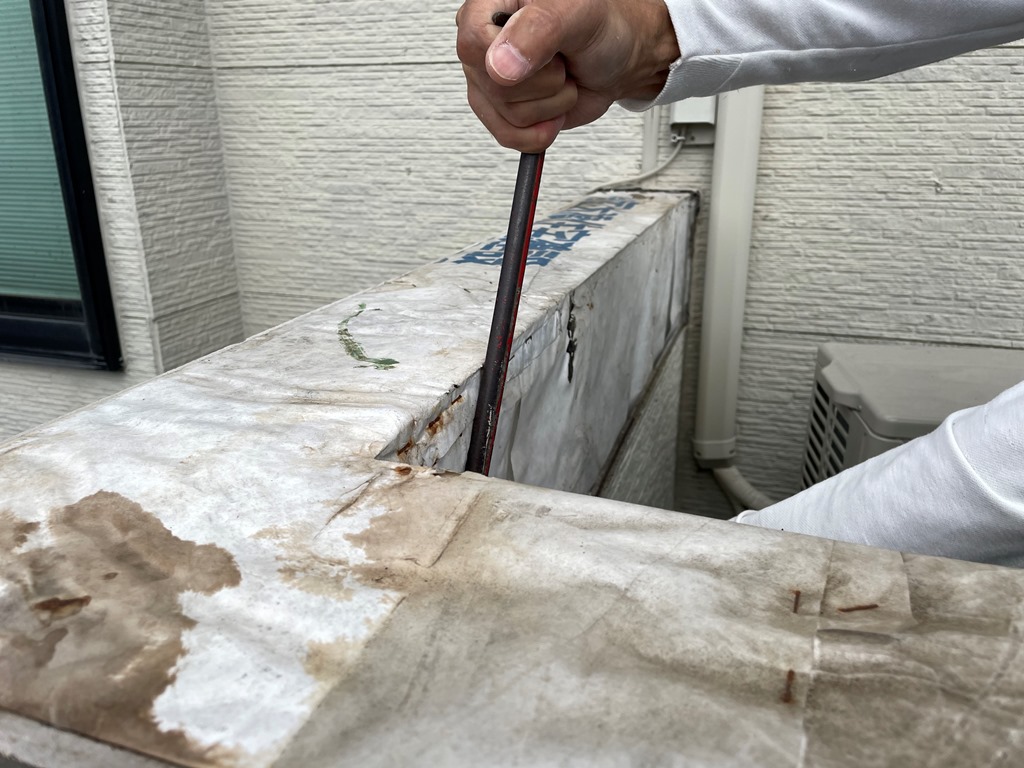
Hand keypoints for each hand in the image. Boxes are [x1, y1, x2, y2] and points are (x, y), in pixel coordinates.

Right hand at [455, 0, 679, 152]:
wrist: (618, 59)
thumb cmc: (601, 27)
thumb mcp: (578, 13)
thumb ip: (539, 30)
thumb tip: (500, 65)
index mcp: (492, 5)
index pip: (474, 42)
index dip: (512, 57)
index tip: (548, 52)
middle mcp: (486, 43)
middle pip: (495, 86)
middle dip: (544, 84)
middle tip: (561, 62)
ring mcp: (491, 80)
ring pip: (507, 115)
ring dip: (551, 105)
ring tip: (562, 79)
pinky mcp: (502, 111)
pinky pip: (508, 136)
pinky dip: (541, 131)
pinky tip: (554, 108)